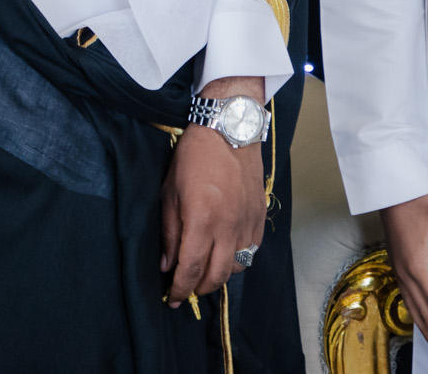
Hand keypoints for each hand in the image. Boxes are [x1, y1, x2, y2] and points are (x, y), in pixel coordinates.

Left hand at [160, 76, 266, 306]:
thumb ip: (169, 232)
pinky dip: (238, 258)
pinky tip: (226, 252)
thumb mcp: (170, 192)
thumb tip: (167, 264)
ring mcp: (247, 223)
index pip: (190, 270)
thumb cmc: (194, 157)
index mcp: (201, 221)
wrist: (229, 129)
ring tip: (206, 269)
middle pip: (217, 277)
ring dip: (220, 275)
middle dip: (200, 289)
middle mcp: (228, 227)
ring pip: (236, 267)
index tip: (171, 298)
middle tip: (188, 288)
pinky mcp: (259, 216)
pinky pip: (251, 250)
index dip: (180, 289)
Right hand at [381, 190, 427, 361]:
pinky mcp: (398, 265)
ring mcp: (399, 269)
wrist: (391, 188)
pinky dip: (416, 315)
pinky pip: (407, 298)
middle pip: (425, 312)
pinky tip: (421, 322)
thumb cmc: (420, 197)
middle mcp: (406, 272)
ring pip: (414, 308)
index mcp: (418, 263)